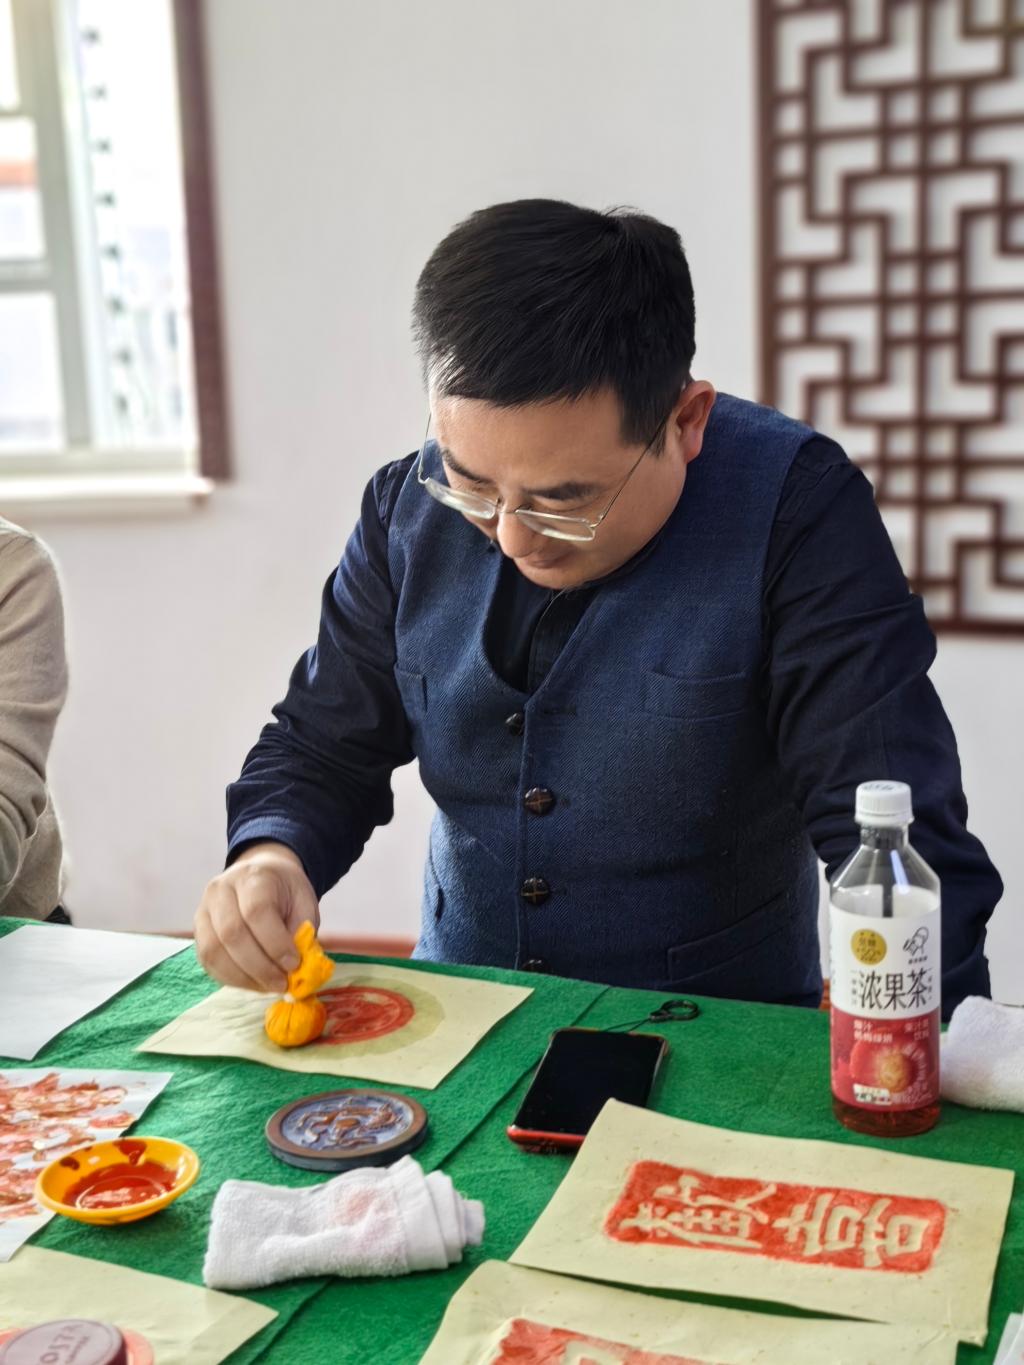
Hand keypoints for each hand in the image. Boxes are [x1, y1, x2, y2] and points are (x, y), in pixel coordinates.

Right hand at [194, 842, 320, 991]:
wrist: (262, 876)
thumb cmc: (286, 892)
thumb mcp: (304, 903)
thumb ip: (301, 932)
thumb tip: (296, 970)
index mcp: (252, 877)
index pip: (257, 912)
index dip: (275, 943)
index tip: (294, 964)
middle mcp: (221, 890)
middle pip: (231, 934)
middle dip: (260, 967)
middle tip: (282, 983)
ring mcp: (204, 909)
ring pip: (214, 951)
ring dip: (243, 977)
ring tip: (268, 986)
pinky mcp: (198, 930)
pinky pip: (207, 961)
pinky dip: (230, 978)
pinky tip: (252, 982)